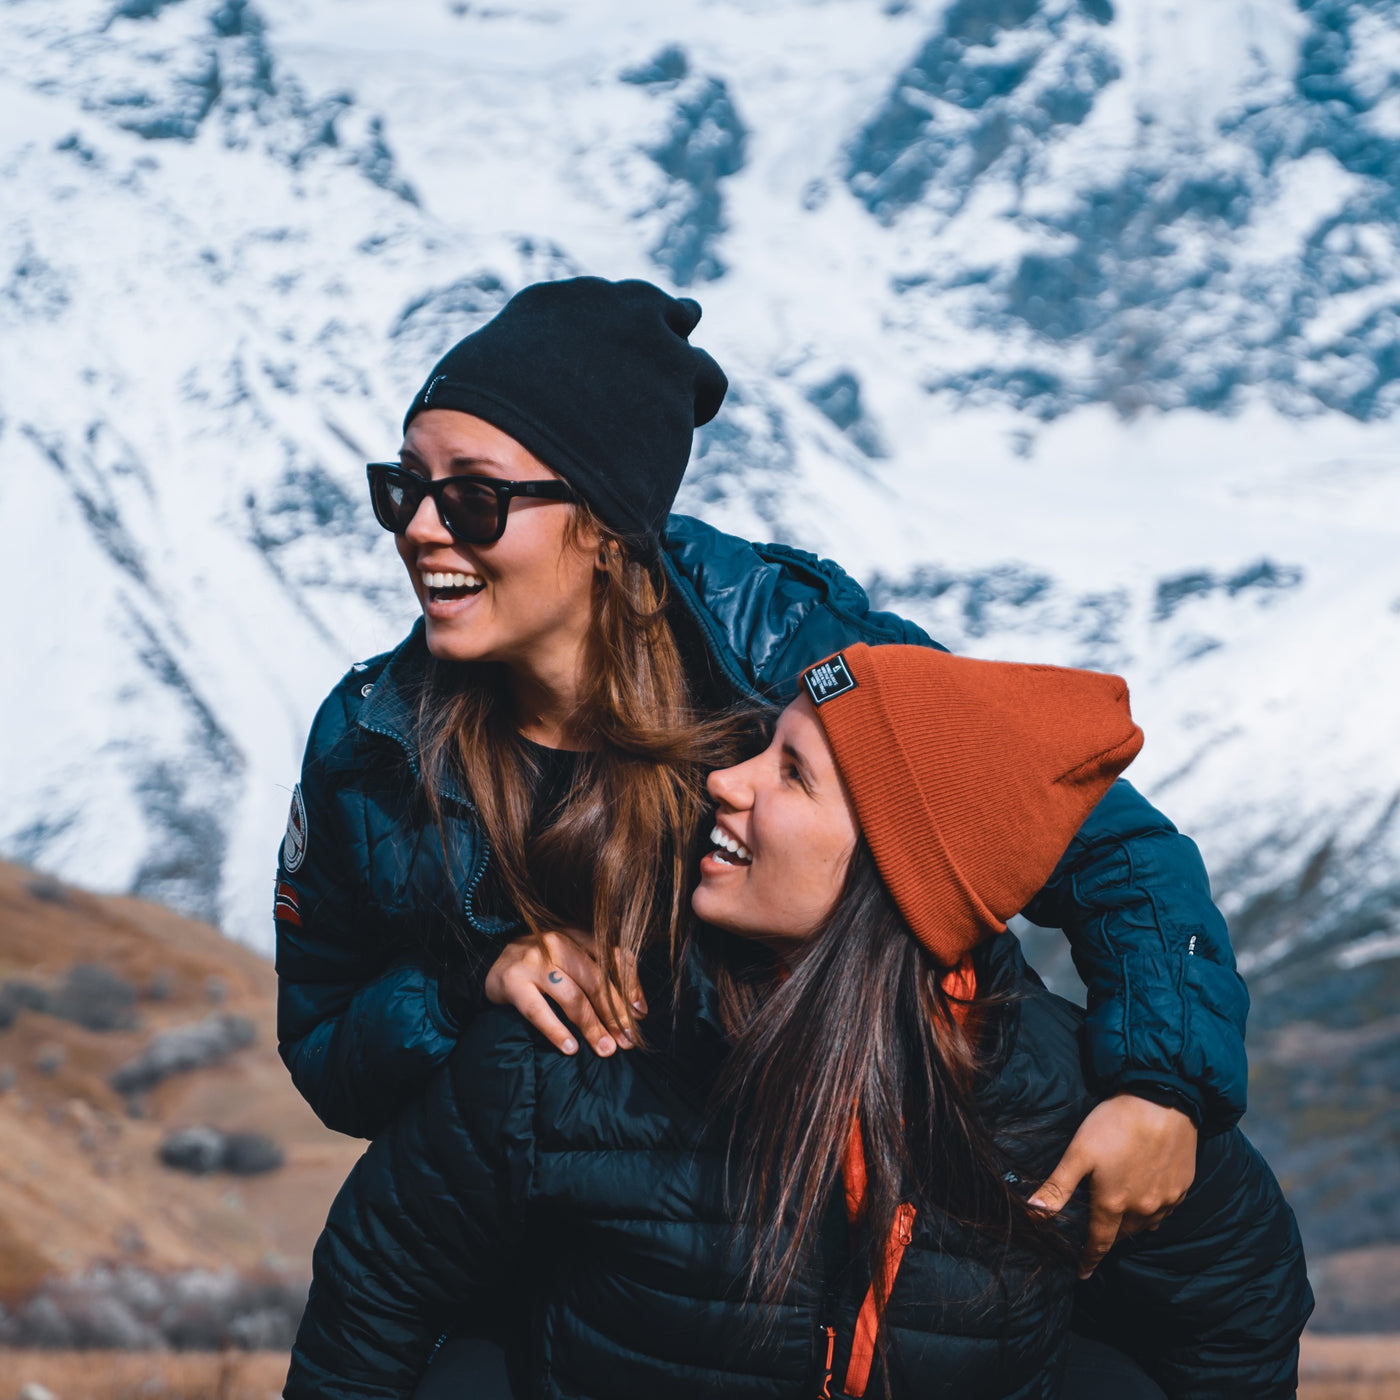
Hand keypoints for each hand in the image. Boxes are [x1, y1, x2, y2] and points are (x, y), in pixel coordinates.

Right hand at [484, 927, 645, 1057]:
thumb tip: (637, 1008)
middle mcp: (556, 942)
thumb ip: (599, 972)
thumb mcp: (570, 957)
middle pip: (595, 981)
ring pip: (572, 997)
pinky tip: (571, 1048)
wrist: (493, 965)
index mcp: (575, 934)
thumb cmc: (541, 966)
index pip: (612, 956)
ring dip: (592, 1027)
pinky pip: (539, 1011)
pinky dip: (557, 1031)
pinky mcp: (512, 982)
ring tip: (604, 1049)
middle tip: (626, 1041)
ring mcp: (533, 961)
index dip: (630, 986)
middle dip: (615, 1014)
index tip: (640, 1015)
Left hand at [1029, 1093, 1196, 1277]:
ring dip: (1132, 1227)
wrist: (1163, 1101)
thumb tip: (1032, 1215)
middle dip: (1109, 1240)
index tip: (1082, 1273)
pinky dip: (1153, 1213)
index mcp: (1113, 1204)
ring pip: (1146, 1225)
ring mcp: (1166, 1199)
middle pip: (1123, 1235)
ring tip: (1121, 1222)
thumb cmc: (1115, 1124)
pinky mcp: (1182, 1187)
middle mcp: (1142, 1209)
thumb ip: (1057, 1187)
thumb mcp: (1078, 1153)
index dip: (1089, 1259)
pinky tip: (1148, 1202)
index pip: (1098, 1242)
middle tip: (1099, 1240)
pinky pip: (1166, 1210)